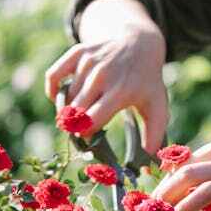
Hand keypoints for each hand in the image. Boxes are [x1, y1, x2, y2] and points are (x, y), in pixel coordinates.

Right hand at [44, 0, 167, 152]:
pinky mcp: (78, 53)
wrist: (139, 43)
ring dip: (68, 110)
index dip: (85, 135)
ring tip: (80, 115)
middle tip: (83, 130)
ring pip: (65, 98)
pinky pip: (53, 77)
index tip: (90, 140)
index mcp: (122, 92)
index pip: (90, 121)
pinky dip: (54, 90)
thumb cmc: (147, 82)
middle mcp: (103, 76)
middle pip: (74, 112)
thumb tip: (145, 167)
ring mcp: (89, 62)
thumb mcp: (157, 107)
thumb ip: (154, 137)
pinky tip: (62, 98)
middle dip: (75, 126)